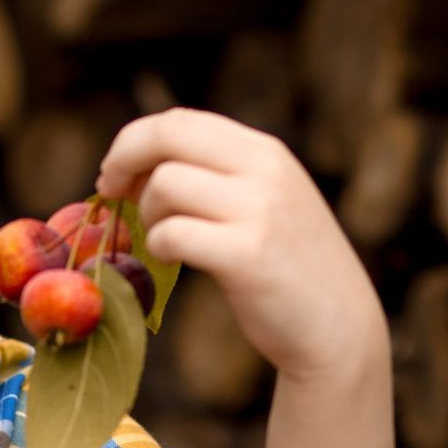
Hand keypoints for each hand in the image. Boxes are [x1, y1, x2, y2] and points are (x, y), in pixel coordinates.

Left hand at [95, 107, 384, 383]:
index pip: (182, 120)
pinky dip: (159, 247)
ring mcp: (259, 210)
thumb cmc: (287, 267)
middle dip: (123, 161)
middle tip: (109, 192)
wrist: (338, 327)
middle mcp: (265, 170)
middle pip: (167, 136)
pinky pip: (172, 234)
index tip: (115, 172)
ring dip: (148, 215)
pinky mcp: (247, 255)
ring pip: (164, 185)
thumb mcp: (265, 201)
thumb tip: (136, 164)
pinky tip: (173, 261)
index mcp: (265, 152)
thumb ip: (218, 175)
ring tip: (165, 241)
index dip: (134, 142)